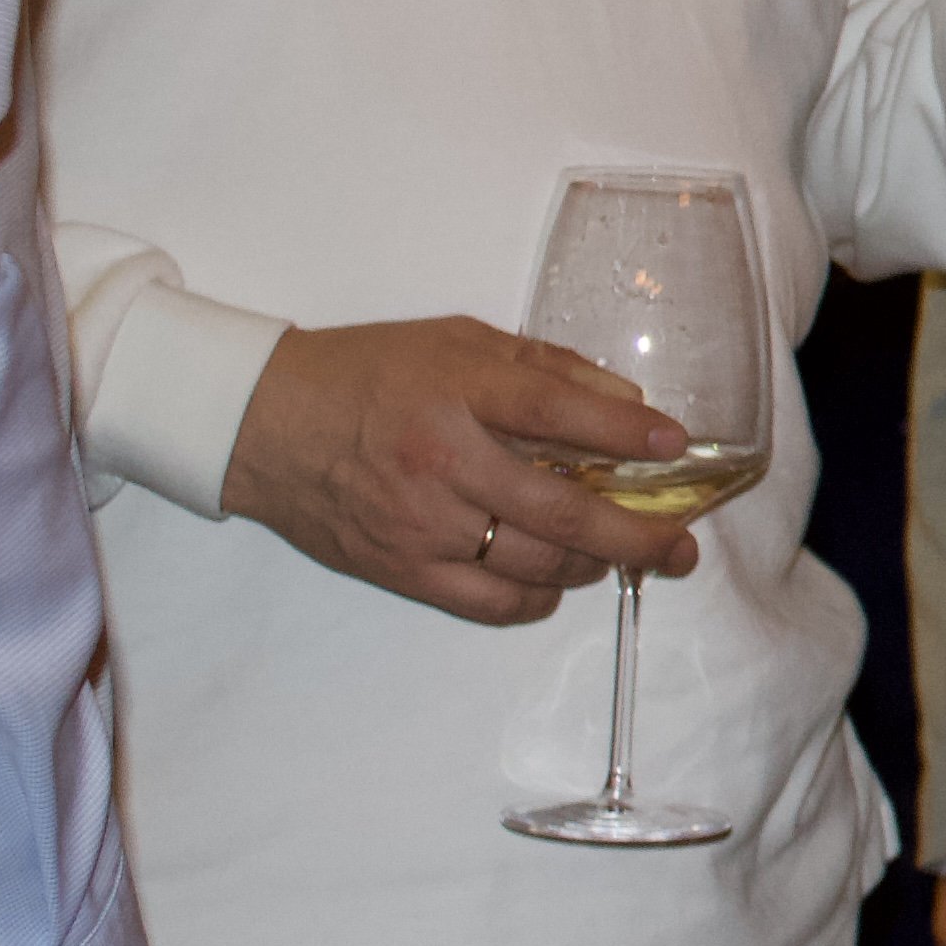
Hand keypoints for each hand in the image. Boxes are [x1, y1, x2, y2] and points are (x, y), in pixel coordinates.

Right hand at [220, 317, 694, 624]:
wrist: (265, 424)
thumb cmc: (369, 374)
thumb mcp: (458, 343)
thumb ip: (544, 369)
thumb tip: (624, 402)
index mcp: (458, 391)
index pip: (559, 412)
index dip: (626, 432)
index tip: (675, 444)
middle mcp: (443, 461)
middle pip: (561, 510)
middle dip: (636, 536)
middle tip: (681, 549)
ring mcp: (421, 523)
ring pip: (533, 564)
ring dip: (590, 567)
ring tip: (616, 556)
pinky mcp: (400, 568)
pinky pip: (487, 603)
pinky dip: (535, 600)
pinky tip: (555, 584)